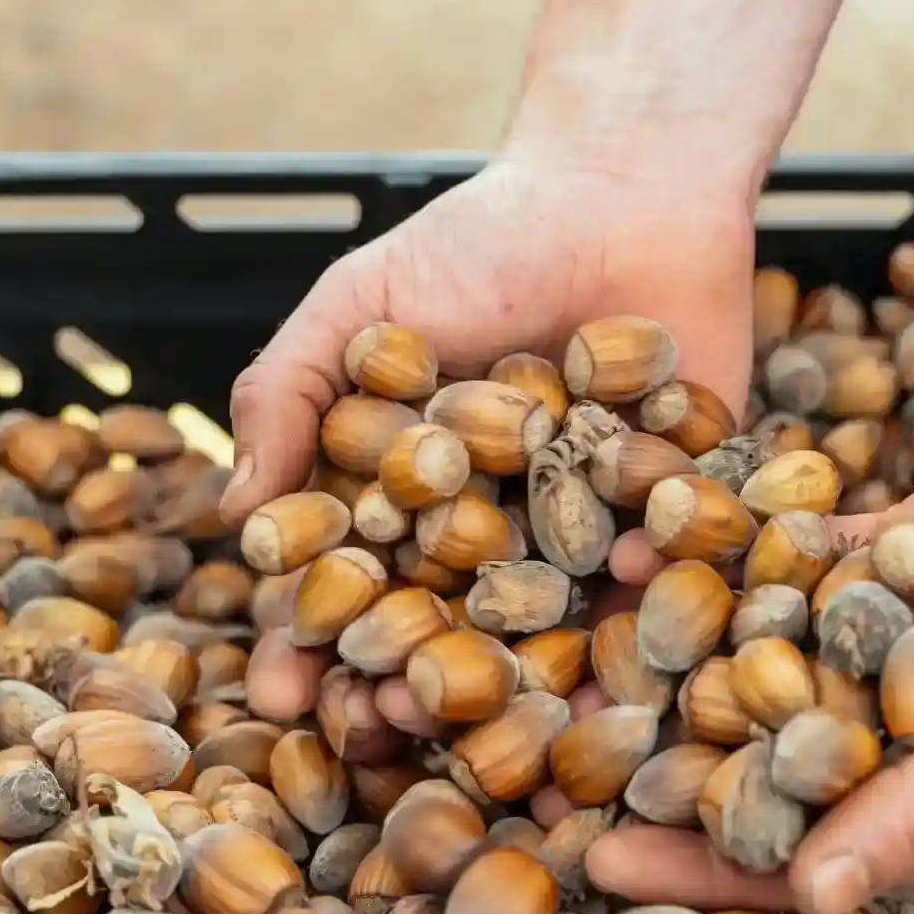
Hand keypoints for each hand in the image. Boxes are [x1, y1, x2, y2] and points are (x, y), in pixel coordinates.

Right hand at [229, 155, 756, 720]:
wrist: (624, 187)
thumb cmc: (477, 241)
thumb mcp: (359, 306)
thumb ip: (288, 397)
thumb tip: (233, 517)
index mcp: (412, 501)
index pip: (353, 591)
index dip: (314, 645)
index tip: (284, 692)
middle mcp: (498, 534)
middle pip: (445, 635)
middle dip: (409, 689)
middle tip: (386, 724)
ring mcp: (588, 534)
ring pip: (550, 632)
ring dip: (520, 686)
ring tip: (492, 726)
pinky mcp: (680, 516)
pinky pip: (660, 583)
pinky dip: (641, 612)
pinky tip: (616, 631)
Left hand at [588, 327, 913, 913]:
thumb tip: (813, 901)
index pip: (809, 848)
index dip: (704, 861)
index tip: (597, 853)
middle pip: (769, 756)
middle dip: (668, 756)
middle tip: (553, 749)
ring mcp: (907, 621)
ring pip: (772, 647)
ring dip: (683, 644)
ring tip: (581, 637)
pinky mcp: (903, 535)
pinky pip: (801, 550)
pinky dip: (732, 545)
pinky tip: (650, 537)